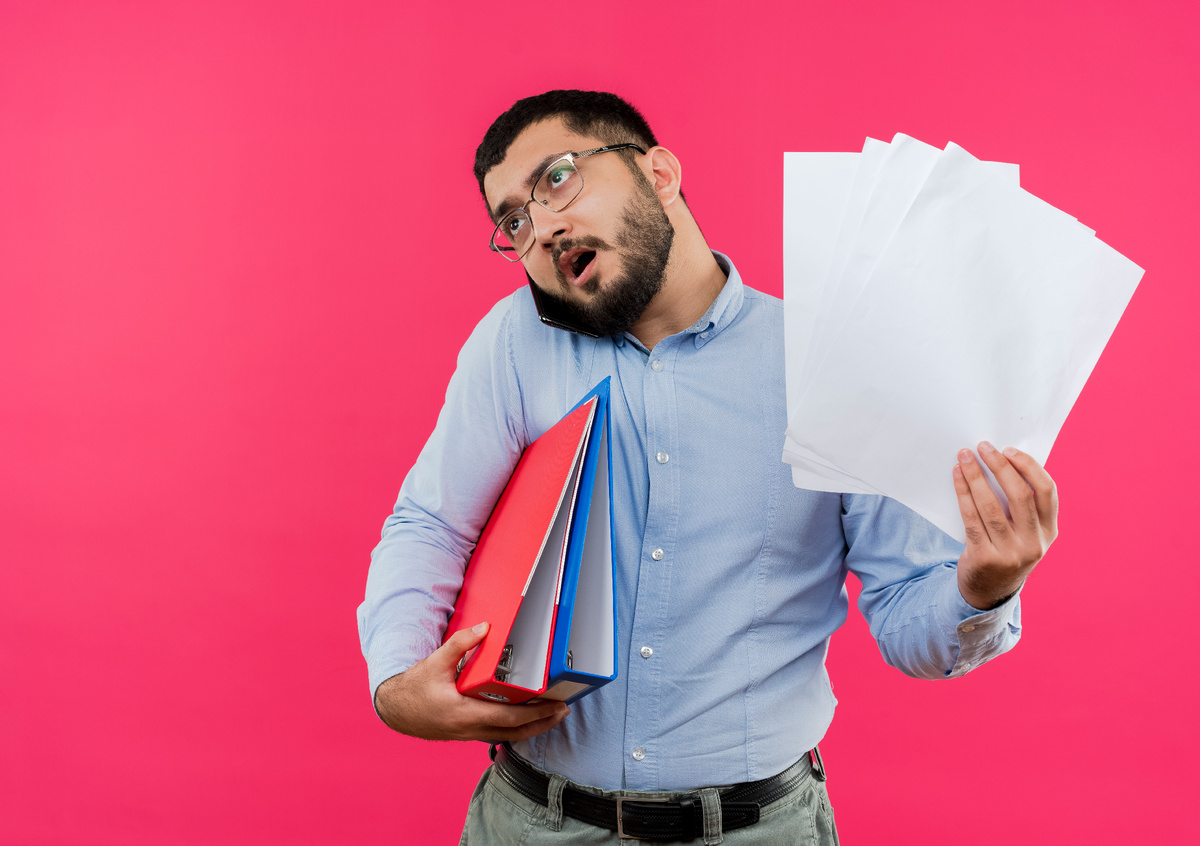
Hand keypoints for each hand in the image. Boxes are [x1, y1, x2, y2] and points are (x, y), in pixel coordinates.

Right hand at [373, 621, 570, 741]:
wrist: (395, 710)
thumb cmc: (414, 689)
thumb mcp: (435, 663)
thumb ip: (460, 645)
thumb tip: (484, 628)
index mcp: (464, 714)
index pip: (507, 718)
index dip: (534, 714)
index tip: (553, 706)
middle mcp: (469, 728)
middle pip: (514, 732)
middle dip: (542, 722)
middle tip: (563, 711)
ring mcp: (468, 734)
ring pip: (507, 736)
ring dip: (532, 728)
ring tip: (552, 716)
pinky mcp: (467, 732)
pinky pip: (497, 734)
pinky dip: (516, 729)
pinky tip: (527, 720)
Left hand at [952, 442, 1058, 609]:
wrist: (987, 591)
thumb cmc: (1006, 549)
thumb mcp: (1025, 533)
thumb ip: (1022, 506)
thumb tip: (1002, 461)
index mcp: (1049, 532)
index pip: (1047, 492)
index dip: (1029, 467)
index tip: (1009, 450)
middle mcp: (1034, 543)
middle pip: (1020, 495)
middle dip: (1000, 466)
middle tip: (983, 447)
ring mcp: (1010, 553)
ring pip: (991, 506)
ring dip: (975, 477)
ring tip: (964, 457)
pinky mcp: (984, 557)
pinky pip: (971, 518)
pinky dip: (963, 493)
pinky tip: (956, 477)